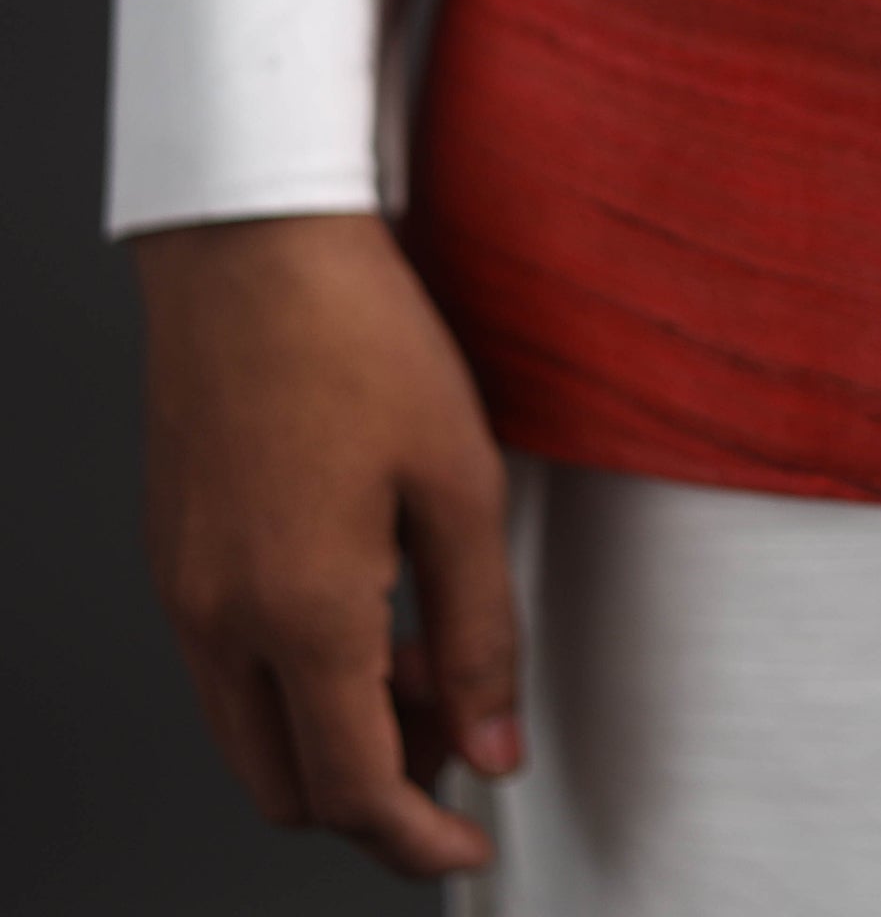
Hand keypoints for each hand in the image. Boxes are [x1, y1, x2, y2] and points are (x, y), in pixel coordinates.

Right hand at [133, 211, 520, 877]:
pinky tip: (367, 604)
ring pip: (251, 729)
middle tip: (462, 735)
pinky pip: (227, 664)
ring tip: (426, 654)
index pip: (355, 792)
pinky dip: (295, 674)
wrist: (257, 248)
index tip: (470, 844)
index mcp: (299, 614)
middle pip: (288, 785)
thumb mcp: (460, 485)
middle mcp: (218, 619)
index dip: (421, 839)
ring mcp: (182, 587)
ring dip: (335, 732)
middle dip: (377, 792)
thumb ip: (483, 629)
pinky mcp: (173, 551)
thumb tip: (496, 741)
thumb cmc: (358, 340)